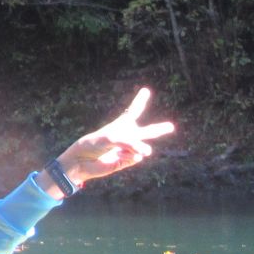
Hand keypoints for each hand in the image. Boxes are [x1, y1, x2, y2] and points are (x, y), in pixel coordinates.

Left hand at [53, 87, 174, 188]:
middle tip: (171, 127)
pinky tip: (118, 157)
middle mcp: (126, 137)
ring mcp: (128, 150)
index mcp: (120, 126)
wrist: (81, 162)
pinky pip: (135, 157)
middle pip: (145, 131)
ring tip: (139, 150)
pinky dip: (129, 156)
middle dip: (159, 129)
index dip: (140, 101)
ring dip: (139, 147)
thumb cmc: (92, 145)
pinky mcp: (127, 161)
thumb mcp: (108, 138)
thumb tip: (144, 153)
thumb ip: (127, 142)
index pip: (132, 112)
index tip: (146, 91)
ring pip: (143, 147)